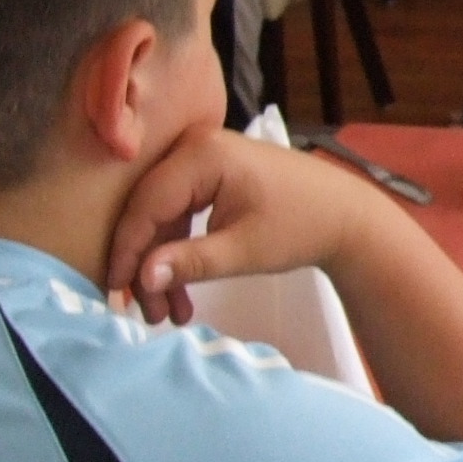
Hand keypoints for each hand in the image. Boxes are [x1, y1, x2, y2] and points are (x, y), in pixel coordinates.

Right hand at [106, 127, 385, 323]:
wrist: (345, 216)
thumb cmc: (301, 227)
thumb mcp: (244, 250)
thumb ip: (191, 262)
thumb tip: (141, 278)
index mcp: (202, 154)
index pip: (146, 205)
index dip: (127, 252)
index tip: (117, 294)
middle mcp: (196, 146)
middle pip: (150, 210)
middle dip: (146, 266)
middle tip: (147, 313)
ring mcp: (203, 157)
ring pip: (163, 217)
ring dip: (162, 265)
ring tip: (168, 315)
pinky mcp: (210, 173)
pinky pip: (180, 213)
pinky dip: (179, 250)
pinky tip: (180, 292)